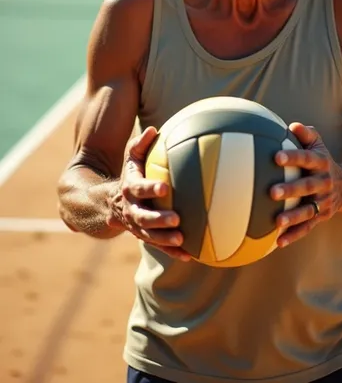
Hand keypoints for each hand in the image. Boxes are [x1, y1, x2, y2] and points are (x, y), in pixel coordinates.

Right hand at [107, 126, 190, 261]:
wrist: (108, 202)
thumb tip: (153, 130)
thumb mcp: (130, 157)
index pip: (139, 188)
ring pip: (148, 235)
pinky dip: (172, 252)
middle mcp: (130, 208)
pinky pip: (158, 245)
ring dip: (164, 239)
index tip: (164, 188)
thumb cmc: (129, 173)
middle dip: (158, 219)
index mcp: (129, 188)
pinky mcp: (144, 236)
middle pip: (142, 217)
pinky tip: (189, 255)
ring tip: (181, 240)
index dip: (150, 188)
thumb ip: (140, 144)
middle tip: (176, 218)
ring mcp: (136, 225)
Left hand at [271, 123, 341, 247]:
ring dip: (293, 217)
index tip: (275, 156)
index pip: (306, 158)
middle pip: (307, 186)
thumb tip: (292, 125)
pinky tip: (278, 242)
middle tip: (271, 192)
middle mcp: (324, 183)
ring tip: (276, 222)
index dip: (292, 157)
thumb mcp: (319, 145)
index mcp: (321, 163)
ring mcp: (323, 202)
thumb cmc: (322, 160)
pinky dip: (294, 235)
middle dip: (290, 190)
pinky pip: (307, 227)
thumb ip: (306, 134)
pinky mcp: (321, 217)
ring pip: (308, 210)